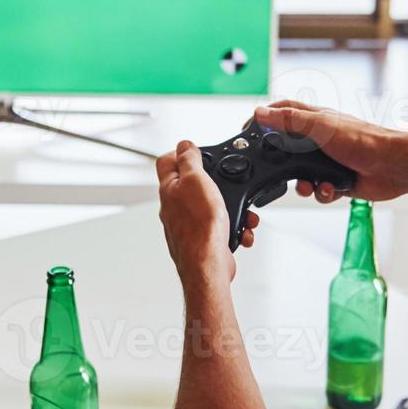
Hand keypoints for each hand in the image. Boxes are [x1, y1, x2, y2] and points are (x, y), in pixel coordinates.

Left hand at [157, 141, 258, 285]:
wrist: (208, 264)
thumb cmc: (199, 226)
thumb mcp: (196, 180)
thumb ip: (189, 160)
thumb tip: (184, 144)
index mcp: (169, 189)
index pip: (166, 162)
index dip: (181, 153)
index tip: (198, 152)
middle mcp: (175, 207)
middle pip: (194, 184)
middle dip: (217, 184)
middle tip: (227, 184)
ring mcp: (188, 225)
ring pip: (213, 207)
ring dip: (231, 208)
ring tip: (241, 213)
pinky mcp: (203, 240)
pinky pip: (221, 227)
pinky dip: (234, 227)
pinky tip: (239, 231)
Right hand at [252, 100, 407, 203]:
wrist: (393, 167)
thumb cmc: (363, 140)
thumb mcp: (320, 127)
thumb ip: (289, 120)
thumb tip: (260, 112)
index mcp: (315, 119)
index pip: (282, 111)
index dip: (264, 117)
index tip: (248, 128)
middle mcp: (319, 139)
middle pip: (287, 149)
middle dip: (282, 164)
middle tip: (278, 170)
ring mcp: (328, 160)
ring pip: (300, 175)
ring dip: (303, 184)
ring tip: (311, 185)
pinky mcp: (336, 180)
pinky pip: (319, 190)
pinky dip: (323, 192)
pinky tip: (332, 189)